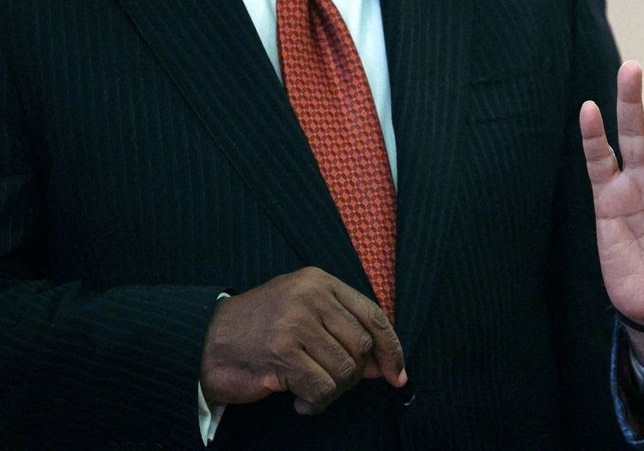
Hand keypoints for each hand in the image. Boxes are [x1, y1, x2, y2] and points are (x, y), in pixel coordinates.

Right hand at [200, 267, 406, 414]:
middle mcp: (311, 296)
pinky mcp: (282, 351)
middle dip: (354, 376)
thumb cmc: (260, 328)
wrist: (205, 339)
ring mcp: (296, 322)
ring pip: (344, 371)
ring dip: (333, 392)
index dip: (391, 348)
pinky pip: (321, 388)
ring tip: (312, 393)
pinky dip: (316, 403)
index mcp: (321, 282)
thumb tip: (384, 366)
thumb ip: (342, 330)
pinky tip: (299, 400)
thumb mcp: (304, 313)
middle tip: (331, 384)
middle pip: (362, 347)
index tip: (397, 374)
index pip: (373, 315)